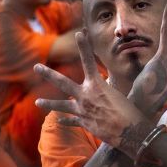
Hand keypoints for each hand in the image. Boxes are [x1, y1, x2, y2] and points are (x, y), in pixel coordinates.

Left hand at [35, 31, 152, 157]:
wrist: (129, 132)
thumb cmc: (130, 111)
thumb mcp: (120, 92)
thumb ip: (110, 87)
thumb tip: (109, 81)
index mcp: (97, 85)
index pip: (89, 61)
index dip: (84, 46)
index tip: (79, 34)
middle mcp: (85, 96)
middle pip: (62, 82)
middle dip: (48, 73)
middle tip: (36, 67)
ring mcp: (82, 110)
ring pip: (61, 105)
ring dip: (48, 103)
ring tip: (37, 102)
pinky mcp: (85, 123)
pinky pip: (72, 122)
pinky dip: (65, 121)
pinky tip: (58, 121)